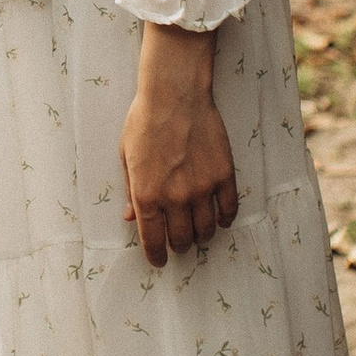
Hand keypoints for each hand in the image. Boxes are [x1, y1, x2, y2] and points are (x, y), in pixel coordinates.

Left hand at [121, 26, 239, 267]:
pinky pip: (228, 210)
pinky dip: (224, 219)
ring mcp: (202, 188)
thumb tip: (131, 219)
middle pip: (182, 240)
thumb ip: (130, 190)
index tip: (159, 261)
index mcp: (146, 195)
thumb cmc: (144, 121)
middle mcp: (174, 197)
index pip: (152, 240)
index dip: (155, 256)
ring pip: (206, 230)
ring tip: (198, 230)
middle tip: (178, 242)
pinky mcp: (224, 176)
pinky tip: (219, 218)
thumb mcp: (126, 156)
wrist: (175, 94)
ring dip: (201, 235)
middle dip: (179, 246)